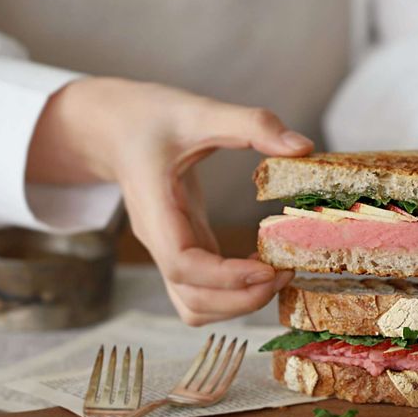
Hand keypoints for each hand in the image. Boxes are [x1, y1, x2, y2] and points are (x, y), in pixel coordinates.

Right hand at [27, 78, 311, 323]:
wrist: (115, 127)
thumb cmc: (151, 118)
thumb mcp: (200, 110)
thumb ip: (251, 124)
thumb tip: (302, 147)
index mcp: (156, 210)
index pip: (183, 265)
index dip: (227, 277)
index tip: (268, 268)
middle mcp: (159, 240)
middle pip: (192, 299)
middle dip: (242, 297)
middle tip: (285, 272)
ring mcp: (169, 250)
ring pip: (196, 306)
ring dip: (238, 304)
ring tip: (276, 274)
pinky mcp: (183, 250)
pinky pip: (203, 292)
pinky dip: (232, 295)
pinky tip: (262, 268)